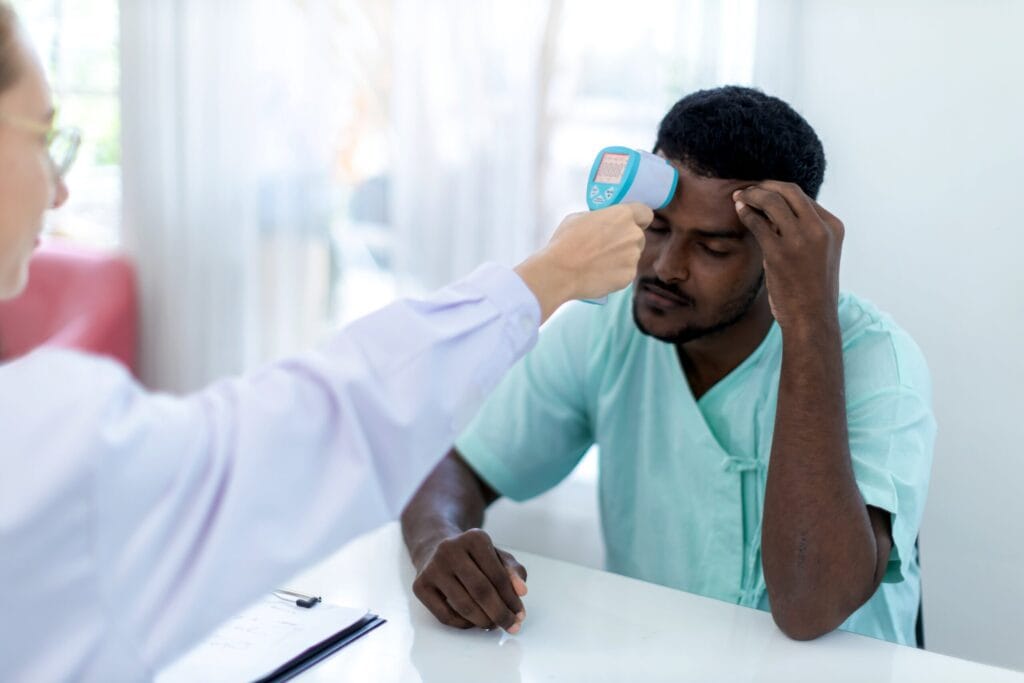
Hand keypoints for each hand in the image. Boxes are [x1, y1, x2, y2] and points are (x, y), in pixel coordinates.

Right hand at [412, 528, 528, 632]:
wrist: (434, 548)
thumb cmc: (471, 556)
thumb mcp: (495, 555)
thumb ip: (513, 571)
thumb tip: (521, 591)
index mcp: (474, 538)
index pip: (498, 575)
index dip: (512, 599)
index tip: (520, 614)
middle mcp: (450, 549)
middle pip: (481, 591)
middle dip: (500, 613)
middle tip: (511, 626)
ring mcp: (433, 567)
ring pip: (464, 605)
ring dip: (484, 621)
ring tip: (494, 625)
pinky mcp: (420, 585)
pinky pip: (445, 615)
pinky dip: (463, 624)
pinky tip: (473, 622)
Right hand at [515, 203, 650, 321]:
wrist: (560, 272)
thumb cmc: (565, 242)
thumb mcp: (578, 218)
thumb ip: (599, 218)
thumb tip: (602, 224)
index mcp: (622, 215)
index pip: (645, 214)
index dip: (638, 220)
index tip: (629, 225)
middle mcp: (633, 234)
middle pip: (638, 237)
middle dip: (626, 241)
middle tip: (607, 248)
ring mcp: (633, 257)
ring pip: (632, 256)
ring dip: (621, 259)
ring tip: (599, 264)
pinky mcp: (629, 276)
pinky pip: (626, 273)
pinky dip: (616, 274)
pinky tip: (599, 275)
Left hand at [733, 182, 843, 330]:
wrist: (812, 318)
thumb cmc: (811, 288)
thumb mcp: (818, 253)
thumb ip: (803, 230)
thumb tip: (772, 211)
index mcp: (833, 226)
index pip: (803, 197)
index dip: (778, 190)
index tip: (762, 191)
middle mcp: (820, 229)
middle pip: (789, 191)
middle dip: (764, 186)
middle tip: (747, 189)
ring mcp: (800, 240)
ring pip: (772, 201)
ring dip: (751, 195)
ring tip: (739, 197)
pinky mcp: (780, 253)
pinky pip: (757, 223)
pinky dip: (746, 213)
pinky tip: (739, 211)